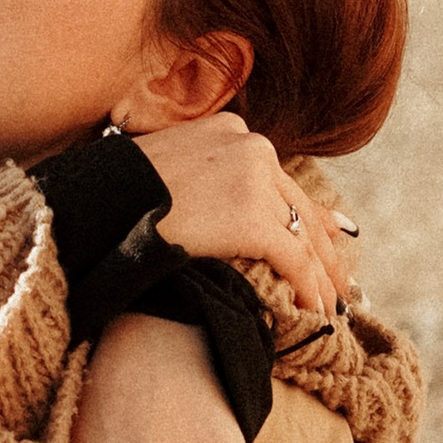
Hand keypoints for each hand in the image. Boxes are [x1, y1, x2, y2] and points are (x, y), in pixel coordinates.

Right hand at [134, 114, 356, 315]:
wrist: (98, 204)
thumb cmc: (115, 195)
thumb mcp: (163, 166)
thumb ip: (198, 176)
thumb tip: (213, 206)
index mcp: (229, 130)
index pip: (280, 179)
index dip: (311, 213)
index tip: (334, 237)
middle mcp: (251, 146)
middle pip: (300, 206)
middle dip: (325, 250)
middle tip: (344, 284)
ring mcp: (254, 179)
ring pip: (302, 236)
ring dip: (321, 278)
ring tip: (332, 307)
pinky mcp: (252, 217)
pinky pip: (294, 259)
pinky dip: (309, 288)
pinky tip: (316, 312)